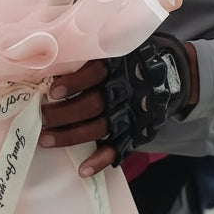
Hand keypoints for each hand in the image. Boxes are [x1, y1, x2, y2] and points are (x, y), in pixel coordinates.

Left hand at [39, 35, 197, 177]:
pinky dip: (100, 161)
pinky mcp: (134, 132)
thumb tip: (53, 53)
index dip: (73, 83)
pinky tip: (82, 170)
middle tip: (40, 117)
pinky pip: (117, 149)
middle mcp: (123, 92)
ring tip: (45, 140)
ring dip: (71, 136)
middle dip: (63, 114)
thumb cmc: (134, 57)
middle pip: (91, 105)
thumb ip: (94, 47)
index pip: (93, 74)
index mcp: (117, 67)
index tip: (53, 90)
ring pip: (98, 128)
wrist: (172, 74)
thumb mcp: (119, 43)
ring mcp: (128, 114)